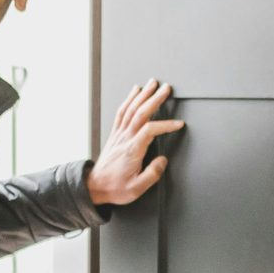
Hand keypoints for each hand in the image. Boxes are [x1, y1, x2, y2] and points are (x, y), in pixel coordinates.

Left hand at [87, 79, 184, 206]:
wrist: (95, 186)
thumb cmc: (115, 187)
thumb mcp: (137, 188)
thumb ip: (152, 174)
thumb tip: (163, 160)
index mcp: (133, 150)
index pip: (150, 130)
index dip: (165, 125)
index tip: (178, 124)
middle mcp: (125, 138)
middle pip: (141, 113)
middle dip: (155, 99)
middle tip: (166, 89)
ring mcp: (119, 134)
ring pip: (131, 109)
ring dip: (143, 94)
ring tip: (153, 84)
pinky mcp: (116, 134)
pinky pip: (122, 112)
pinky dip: (129, 99)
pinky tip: (135, 91)